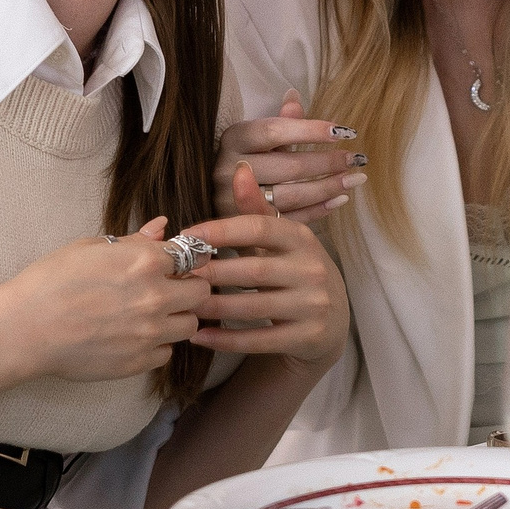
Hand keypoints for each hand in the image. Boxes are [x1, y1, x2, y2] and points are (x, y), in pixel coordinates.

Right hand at [0, 218, 209, 381]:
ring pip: (190, 325)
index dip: (185, 261)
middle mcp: (156, 297)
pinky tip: (134, 337)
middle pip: (202, 293)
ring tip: (149, 316)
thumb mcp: (90, 248)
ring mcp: (150, 332)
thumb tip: (162, 227)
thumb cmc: (51, 281)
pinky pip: (167, 353)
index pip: (194, 258)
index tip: (175, 267)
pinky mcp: (140, 361)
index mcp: (147, 262)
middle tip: (167, 292)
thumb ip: (134, 240)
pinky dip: (157, 345)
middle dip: (189, 290)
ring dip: (176, 319)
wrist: (25, 328)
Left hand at [182, 164, 350, 365]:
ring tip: (183, 306)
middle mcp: (312, 269)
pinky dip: (225, 340)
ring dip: (213, 308)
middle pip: (252, 270)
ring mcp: (313, 304)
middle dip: (210, 274)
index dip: (221, 230)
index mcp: (302, 238)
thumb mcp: (281, 239)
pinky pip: (259, 340)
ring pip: (252, 307)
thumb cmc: (295, 271)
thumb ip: (256, 208)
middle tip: (177, 277)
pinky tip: (200, 336)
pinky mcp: (308, 336)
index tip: (187, 235)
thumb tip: (239, 168)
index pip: (260, 228)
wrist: (332, 322)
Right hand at [214, 89, 365, 224]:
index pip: (275, 132)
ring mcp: (236, 200)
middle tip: (356, 158)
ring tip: (355, 179)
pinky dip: (318, 210)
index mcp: (234, 138)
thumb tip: (294, 95)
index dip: (310, 131)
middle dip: (327, 163)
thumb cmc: (246, 157)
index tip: (343, 132)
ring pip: (291, 195)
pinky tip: (340, 199)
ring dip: (328, 188)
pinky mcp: (248, 223)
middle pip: (287, 167)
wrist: (218, 193)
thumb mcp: (257, 136)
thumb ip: (279, 121)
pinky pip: (289, 219)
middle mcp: (229, 169)